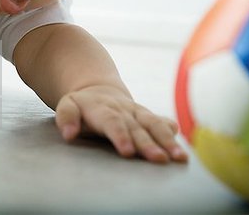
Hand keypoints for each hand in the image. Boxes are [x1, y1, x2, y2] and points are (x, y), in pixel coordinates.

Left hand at [55, 84, 187, 162]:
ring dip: (168, 141)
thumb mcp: (67, 105)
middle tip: (159, 159)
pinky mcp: (148, 116)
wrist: (99, 89)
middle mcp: (124, 110)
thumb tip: (69, 134)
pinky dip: (172, 132)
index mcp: (102, 109)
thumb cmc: (81, 105)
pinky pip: (162, 121)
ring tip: (179, 158)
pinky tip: (181, 146)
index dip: (121, 135)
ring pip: (154, 125)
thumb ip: (66, 117)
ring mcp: (138, 113)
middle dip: (149, 144)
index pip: (112, 122)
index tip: (128, 152)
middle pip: (137, 127)